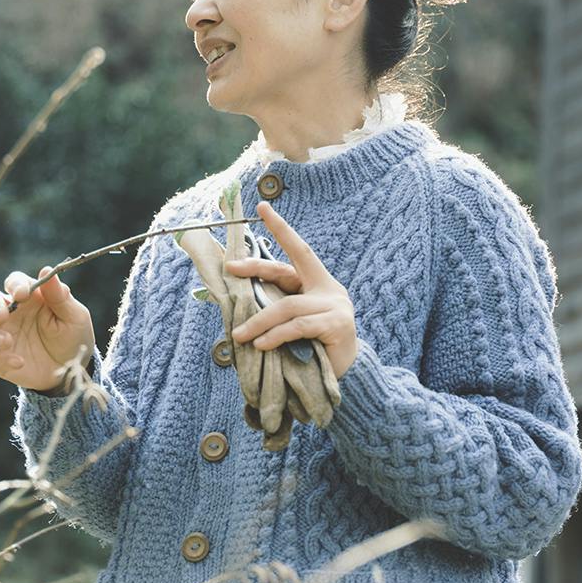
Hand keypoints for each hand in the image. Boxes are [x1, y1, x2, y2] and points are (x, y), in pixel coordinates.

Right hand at [0, 266, 95, 392]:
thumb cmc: (73, 336)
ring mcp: (1, 334)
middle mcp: (11, 312)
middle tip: (2, 316)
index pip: (14, 282)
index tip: (23, 294)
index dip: (15, 285)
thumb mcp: (74, 316)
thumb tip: (47, 269)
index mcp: (30, 298)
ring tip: (8, 342)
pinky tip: (19, 362)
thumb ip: (60, 295)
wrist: (70, 369)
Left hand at [225, 201, 356, 378]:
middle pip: (287, 272)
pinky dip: (276, 335)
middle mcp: (328, 289)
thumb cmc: (316, 348)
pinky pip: (298, 326)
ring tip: (240, 335)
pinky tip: (262, 345)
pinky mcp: (337, 325)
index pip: (298, 249)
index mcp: (318, 282)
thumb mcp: (295, 323)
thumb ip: (279, 308)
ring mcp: (335, 306)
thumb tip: (242, 302)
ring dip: (259, 321)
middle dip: (257, 268)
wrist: (349, 375)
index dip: (281, 228)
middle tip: (231, 268)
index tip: (262, 207)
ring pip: (288, 306)